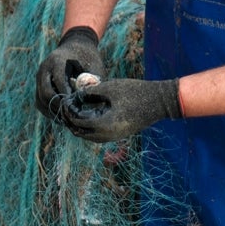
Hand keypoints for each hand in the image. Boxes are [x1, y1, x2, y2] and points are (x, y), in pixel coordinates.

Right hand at [35, 26, 105, 120]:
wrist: (75, 45)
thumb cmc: (88, 57)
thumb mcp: (94, 66)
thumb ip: (93, 82)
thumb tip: (93, 104)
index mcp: (57, 61)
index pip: (58, 82)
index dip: (67, 97)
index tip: (78, 109)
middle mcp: (44, 69)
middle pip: (46, 93)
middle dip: (59, 107)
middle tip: (72, 117)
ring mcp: (39, 77)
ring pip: (41, 99)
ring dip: (53, 111)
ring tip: (67, 121)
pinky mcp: (39, 85)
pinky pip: (40, 101)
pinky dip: (49, 110)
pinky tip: (61, 117)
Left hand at [63, 78, 181, 142]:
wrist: (159, 102)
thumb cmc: (136, 92)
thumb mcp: (110, 88)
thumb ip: (90, 92)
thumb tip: (76, 94)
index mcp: (103, 125)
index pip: (76, 121)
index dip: (68, 110)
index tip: (65, 99)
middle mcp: (107, 135)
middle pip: (80, 133)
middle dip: (70, 120)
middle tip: (67, 106)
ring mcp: (113, 137)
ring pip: (88, 136)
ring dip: (79, 125)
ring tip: (75, 109)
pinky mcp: (118, 135)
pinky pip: (97, 135)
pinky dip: (89, 127)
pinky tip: (88, 113)